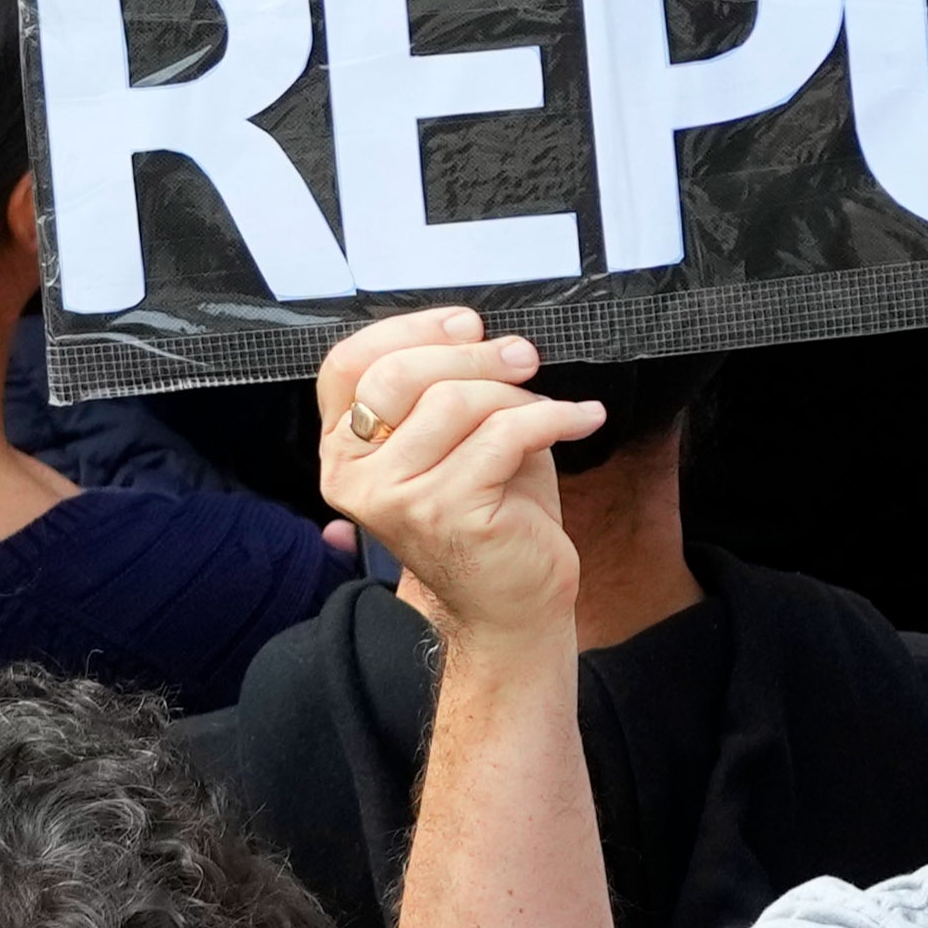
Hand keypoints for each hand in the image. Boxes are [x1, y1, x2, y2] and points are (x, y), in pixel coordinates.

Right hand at [308, 308, 602, 645]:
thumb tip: (472, 331)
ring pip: (456, 401)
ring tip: (549, 411)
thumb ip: (444, 385)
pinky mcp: (446, 512)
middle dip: (472, 355)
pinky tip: (583, 419)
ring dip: (517, 395)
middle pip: (399, 375)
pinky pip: (505, 434)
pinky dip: (556, 417)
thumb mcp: (455, 437)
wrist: (511, 603)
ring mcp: (396, 498)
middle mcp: (354, 476)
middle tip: (524, 357)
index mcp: (344, 452)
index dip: (408, 330)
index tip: (466, 324)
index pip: (348, 366)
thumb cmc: (489, 513)